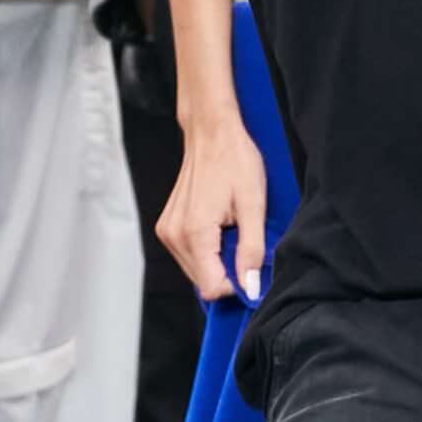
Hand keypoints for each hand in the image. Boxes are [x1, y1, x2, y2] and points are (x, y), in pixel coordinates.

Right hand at [160, 108, 270, 304]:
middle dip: (227, 271)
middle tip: (242, 239)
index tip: (250, 267)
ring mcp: (167, 230)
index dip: (235, 285)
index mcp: (195, 231)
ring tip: (230, 228)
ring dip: (217, 259)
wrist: (212, 133)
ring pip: (195, 270)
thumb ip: (252, 251)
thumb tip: (250, 287)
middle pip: (202, 282)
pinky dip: (207, 250)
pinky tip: (219, 226)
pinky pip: (189, 255)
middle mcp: (174, 234)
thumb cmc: (234, 160)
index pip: (211, 288)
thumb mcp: (254, 205)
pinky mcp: (167, 226)